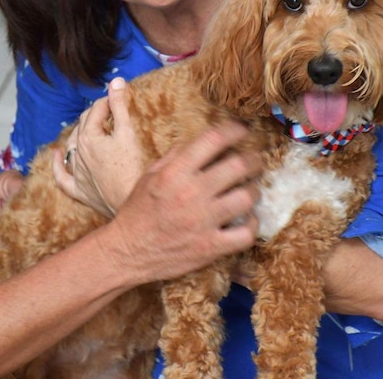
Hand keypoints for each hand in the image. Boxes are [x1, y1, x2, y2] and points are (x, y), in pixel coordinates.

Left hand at [52, 78, 143, 215]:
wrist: (133, 204)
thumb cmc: (134, 168)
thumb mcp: (128, 133)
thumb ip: (120, 106)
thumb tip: (115, 81)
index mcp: (88, 137)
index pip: (96, 111)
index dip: (108, 100)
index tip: (119, 96)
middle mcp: (77, 153)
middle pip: (83, 126)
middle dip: (95, 114)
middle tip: (110, 109)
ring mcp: (77, 173)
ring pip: (72, 146)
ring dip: (80, 133)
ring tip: (90, 126)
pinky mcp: (79, 190)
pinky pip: (62, 175)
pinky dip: (57, 164)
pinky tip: (55, 156)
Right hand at [100, 120, 261, 283]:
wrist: (127, 252)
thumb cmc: (137, 212)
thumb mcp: (149, 176)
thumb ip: (174, 157)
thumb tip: (198, 143)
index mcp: (175, 172)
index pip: (213, 140)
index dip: (234, 130)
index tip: (242, 130)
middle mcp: (192, 193)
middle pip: (239, 166)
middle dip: (253, 159)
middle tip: (255, 161)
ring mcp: (204, 221)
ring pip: (247, 198)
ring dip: (254, 191)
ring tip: (251, 190)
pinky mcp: (211, 247)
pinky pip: (246, 234)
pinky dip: (252, 225)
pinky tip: (248, 220)